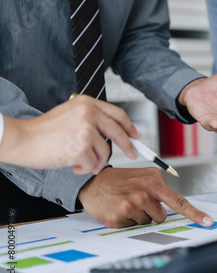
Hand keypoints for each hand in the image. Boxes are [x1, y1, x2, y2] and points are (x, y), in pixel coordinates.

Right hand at [0, 95, 140, 173]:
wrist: (22, 140)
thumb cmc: (43, 131)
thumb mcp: (70, 115)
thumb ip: (91, 119)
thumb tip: (113, 132)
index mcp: (87, 103)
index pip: (117, 114)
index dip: (129, 126)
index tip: (136, 135)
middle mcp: (88, 113)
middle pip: (118, 132)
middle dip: (128, 146)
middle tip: (132, 154)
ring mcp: (85, 130)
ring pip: (105, 152)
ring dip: (96, 162)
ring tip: (83, 164)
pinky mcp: (80, 147)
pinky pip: (93, 164)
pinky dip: (85, 169)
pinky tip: (73, 166)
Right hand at [78, 167, 213, 227]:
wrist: (93, 183)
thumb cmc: (120, 181)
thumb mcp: (143, 175)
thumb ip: (160, 186)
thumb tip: (175, 203)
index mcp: (153, 182)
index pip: (179, 201)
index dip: (195, 214)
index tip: (208, 222)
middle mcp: (144, 192)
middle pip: (162, 217)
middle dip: (151, 212)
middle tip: (136, 202)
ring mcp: (132, 204)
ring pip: (148, 223)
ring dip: (139, 217)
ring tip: (126, 204)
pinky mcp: (120, 216)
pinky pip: (133, 226)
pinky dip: (127, 221)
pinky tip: (118, 209)